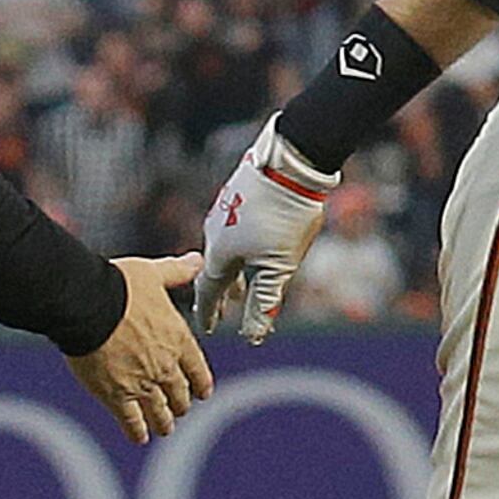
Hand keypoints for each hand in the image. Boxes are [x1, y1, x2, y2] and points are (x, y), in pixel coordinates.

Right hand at [68, 254, 215, 443]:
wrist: (89, 304)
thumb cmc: (120, 285)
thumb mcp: (154, 274)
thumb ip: (177, 272)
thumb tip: (196, 260)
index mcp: (178, 339)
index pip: (197, 369)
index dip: (200, 383)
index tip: (202, 393)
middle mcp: (165, 366)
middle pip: (179, 394)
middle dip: (179, 403)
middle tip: (178, 410)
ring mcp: (142, 384)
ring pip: (159, 412)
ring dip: (163, 422)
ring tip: (163, 428)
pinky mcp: (116, 396)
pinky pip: (131, 421)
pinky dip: (137, 431)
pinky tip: (139, 438)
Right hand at [191, 120, 337, 343]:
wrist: (290, 161)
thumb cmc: (284, 217)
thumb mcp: (278, 267)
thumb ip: (264, 303)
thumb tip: (253, 337)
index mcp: (219, 254)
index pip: (208, 291)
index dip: (209, 312)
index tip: (207, 328)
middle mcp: (215, 233)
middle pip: (214, 271)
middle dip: (221, 295)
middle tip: (223, 313)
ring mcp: (225, 212)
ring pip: (225, 250)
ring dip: (232, 272)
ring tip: (241, 286)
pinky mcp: (238, 195)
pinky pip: (233, 232)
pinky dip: (239, 250)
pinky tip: (252, 246)